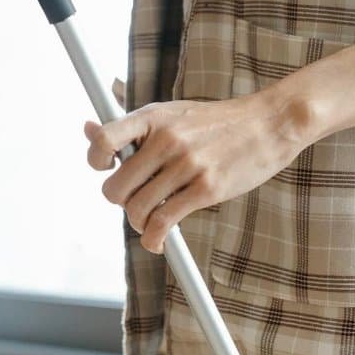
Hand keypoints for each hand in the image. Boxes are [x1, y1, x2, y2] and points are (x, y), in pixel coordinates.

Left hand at [84, 91, 314, 253]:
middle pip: (116, 187)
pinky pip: (164, 223)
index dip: (95, 161)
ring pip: (137, 209)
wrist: (268, 123)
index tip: (106, 169)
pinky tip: (158, 241)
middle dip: (120, 202)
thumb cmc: (215, 122)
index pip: (103, 141)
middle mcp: (167, 139)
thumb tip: (86, 128)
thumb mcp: (171, 114)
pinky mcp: (207, 188)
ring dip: (138, 223)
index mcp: (153, 117)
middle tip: (135, 200)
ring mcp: (187, 164)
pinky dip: (153, 239)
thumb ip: (130, 127)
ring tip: (150, 220)